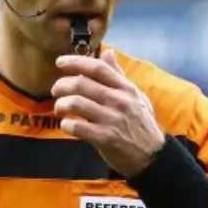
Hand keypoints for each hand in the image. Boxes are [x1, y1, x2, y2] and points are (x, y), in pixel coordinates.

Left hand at [51, 49, 165, 176]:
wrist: (152, 155)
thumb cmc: (140, 123)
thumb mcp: (135, 95)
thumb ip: (118, 75)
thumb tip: (108, 52)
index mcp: (125, 88)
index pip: (98, 68)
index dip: (76, 62)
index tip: (59, 62)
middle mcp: (119, 101)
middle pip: (81, 84)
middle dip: (61, 85)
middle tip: (55, 91)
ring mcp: (112, 119)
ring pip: (76, 103)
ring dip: (61, 104)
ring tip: (60, 109)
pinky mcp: (105, 138)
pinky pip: (77, 127)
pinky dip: (66, 124)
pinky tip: (66, 125)